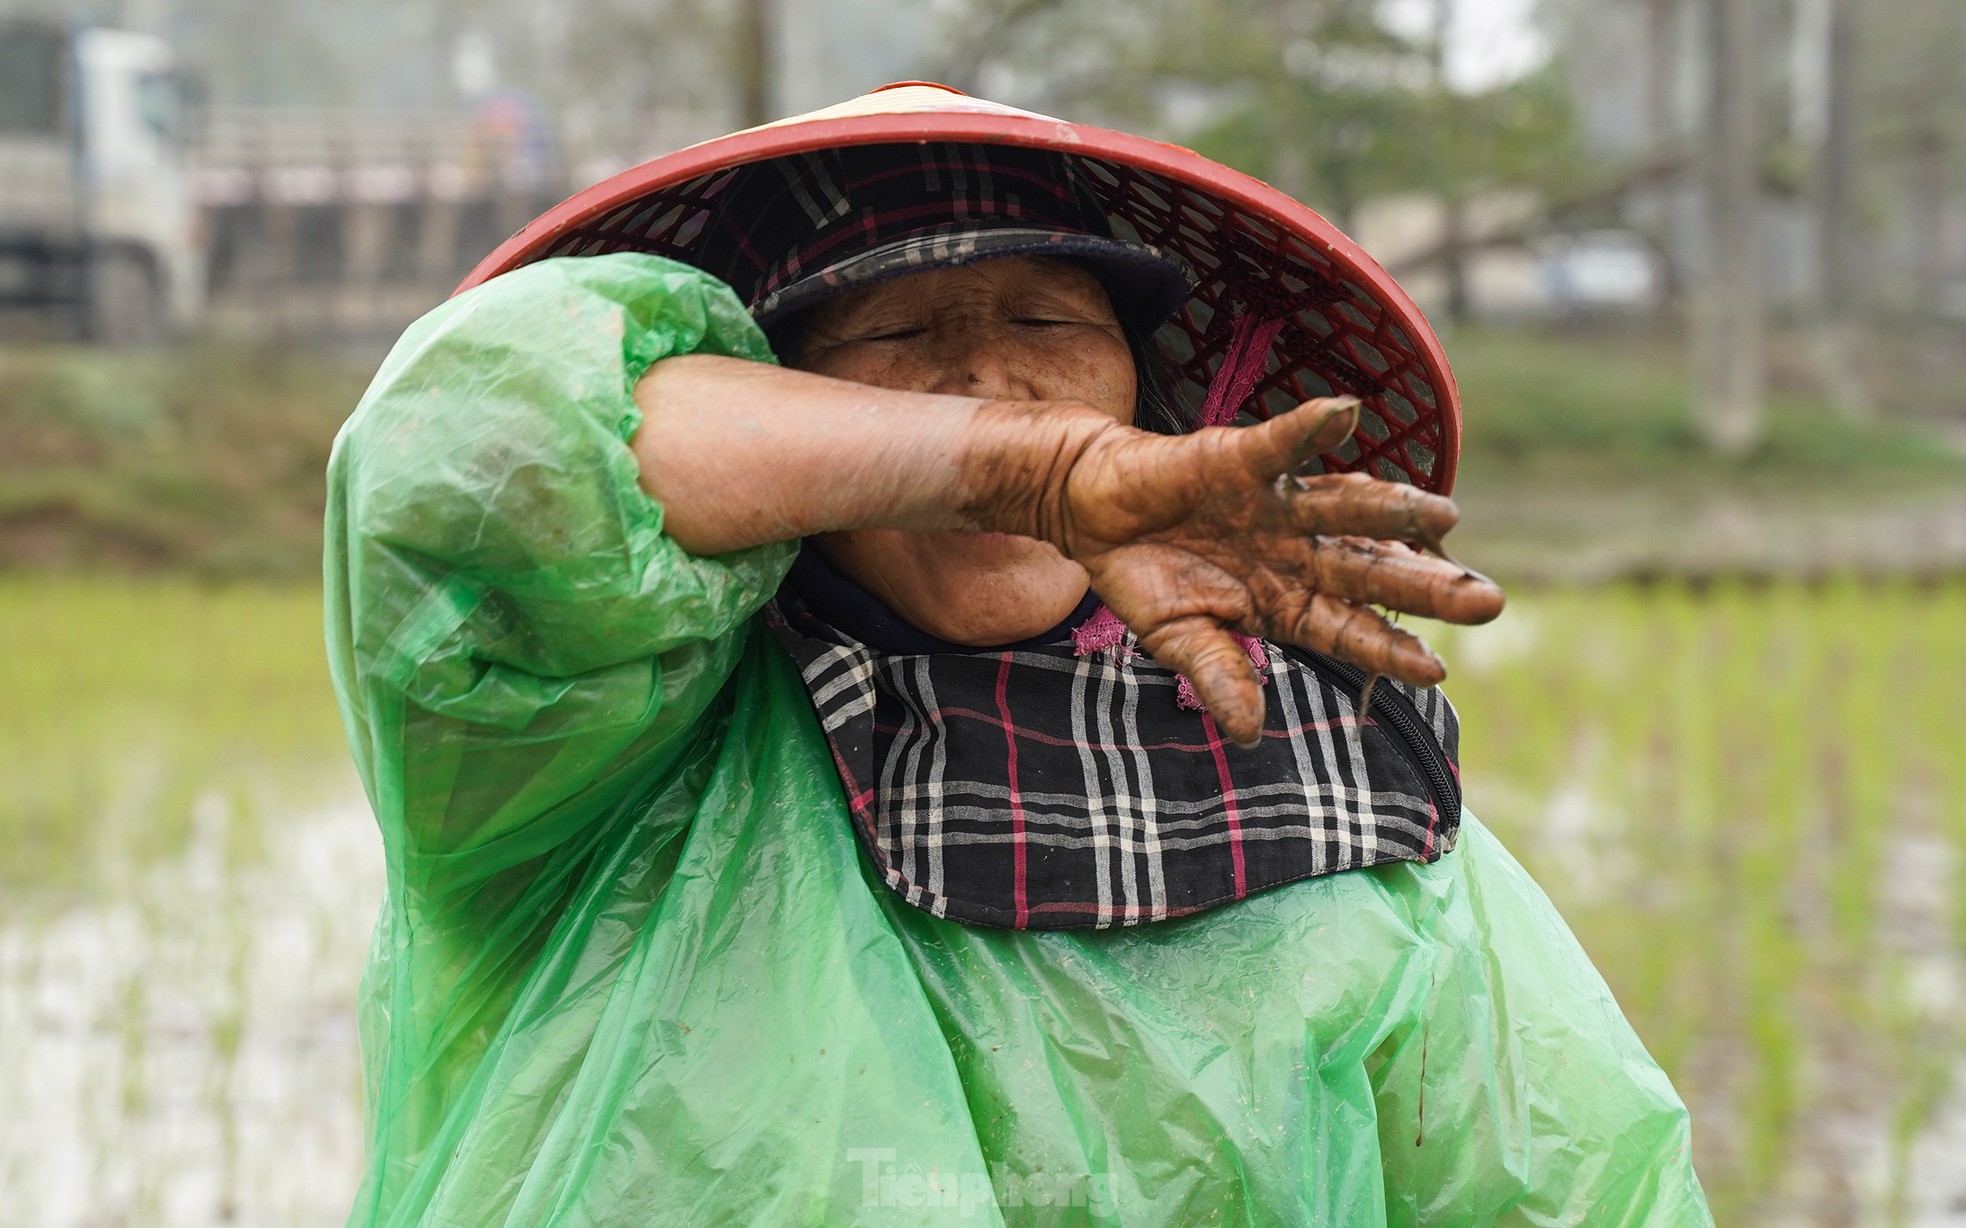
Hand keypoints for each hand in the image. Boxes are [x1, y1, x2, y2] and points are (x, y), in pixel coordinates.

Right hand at [1004, 397, 1505, 745]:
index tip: (1437, 672)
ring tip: (1444, 517)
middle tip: (1488, 601)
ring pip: (1345, 509)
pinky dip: (1311, 429)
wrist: (1092, 512)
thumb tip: (1247, 733)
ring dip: (1393, 512)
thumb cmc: (1143, 576)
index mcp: (1288, 602)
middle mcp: (1297, 551)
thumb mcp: (1178, 638)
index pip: (1352, 630)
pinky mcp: (1242, 459)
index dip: (1392, 650)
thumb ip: (1218, 675)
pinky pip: (1282, 445)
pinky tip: (1347, 414)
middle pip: (1370, 572)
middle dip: (1427, 587)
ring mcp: (1276, 504)